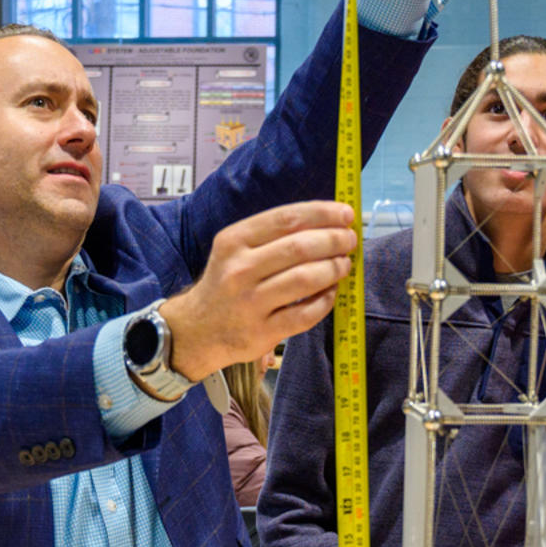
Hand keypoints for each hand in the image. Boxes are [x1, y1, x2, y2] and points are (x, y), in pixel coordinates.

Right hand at [158, 201, 357, 380]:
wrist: (196, 330)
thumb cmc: (226, 284)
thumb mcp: (235, 250)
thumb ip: (273, 236)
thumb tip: (327, 222)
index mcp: (234, 241)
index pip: (286, 219)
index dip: (322, 214)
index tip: (345, 214)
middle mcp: (239, 270)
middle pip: (300, 247)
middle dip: (334, 240)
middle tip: (349, 241)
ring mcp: (250, 303)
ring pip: (306, 279)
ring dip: (334, 269)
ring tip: (344, 265)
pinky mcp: (261, 332)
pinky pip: (305, 314)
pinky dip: (326, 301)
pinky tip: (331, 293)